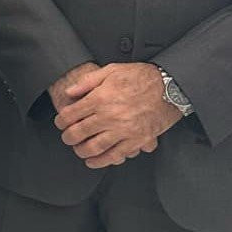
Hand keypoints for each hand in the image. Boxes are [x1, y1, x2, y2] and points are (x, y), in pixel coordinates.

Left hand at [54, 64, 179, 167]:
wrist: (171, 87)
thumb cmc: (142, 77)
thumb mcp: (112, 70)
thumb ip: (87, 81)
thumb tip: (70, 92)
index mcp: (100, 99)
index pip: (70, 115)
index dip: (60, 121)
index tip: (60, 123)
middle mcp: (109, 116)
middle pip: (78, 133)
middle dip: (68, 137)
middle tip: (67, 137)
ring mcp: (123, 130)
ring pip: (93, 147)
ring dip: (81, 151)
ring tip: (79, 149)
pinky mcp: (136, 140)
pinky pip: (115, 156)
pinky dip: (101, 161)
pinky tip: (93, 161)